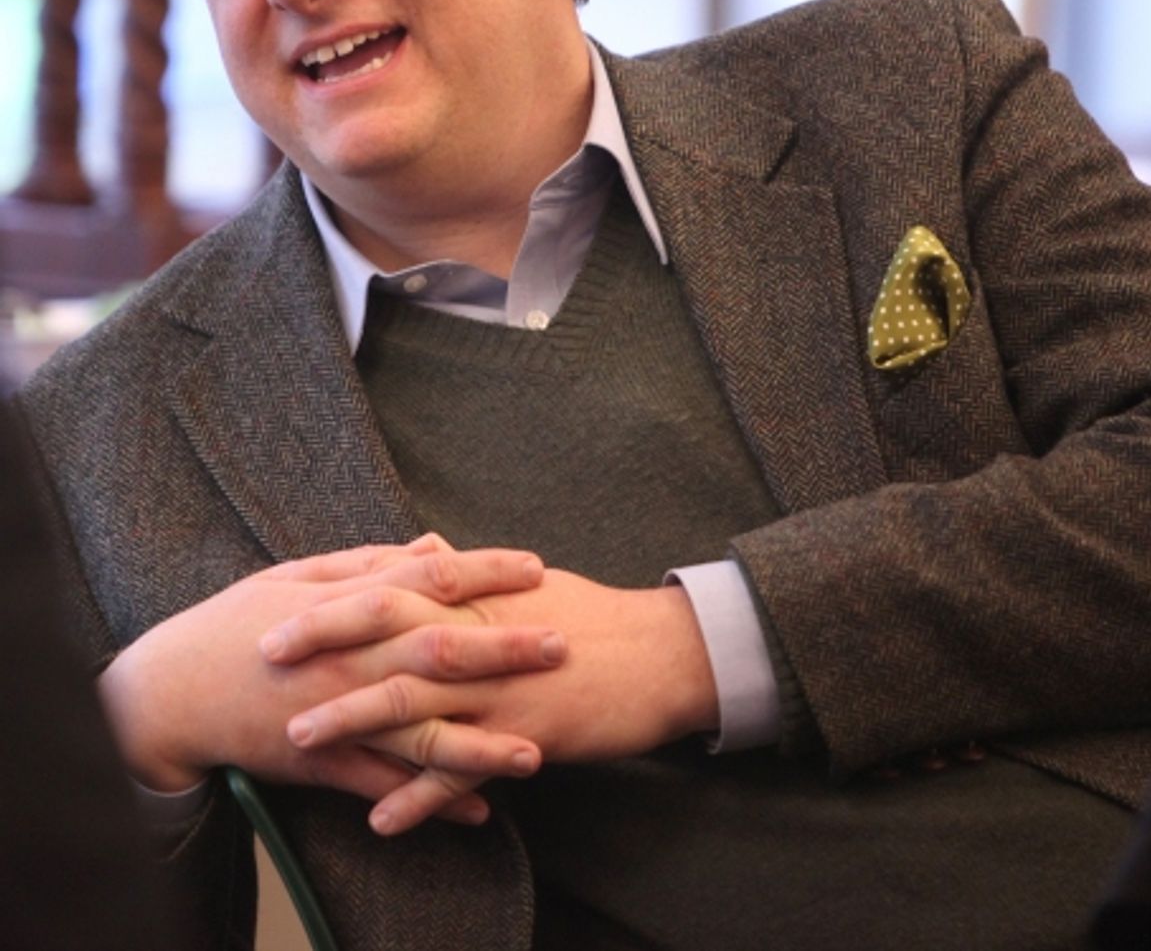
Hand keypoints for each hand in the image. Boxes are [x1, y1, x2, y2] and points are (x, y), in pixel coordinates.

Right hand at [99, 538, 564, 825]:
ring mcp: (340, 712)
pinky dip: (432, 801)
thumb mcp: (300, 575)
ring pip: (421, 730)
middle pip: (440, 647)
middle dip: (503, 648)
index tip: (535, 566)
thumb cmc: (239, 623)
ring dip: (481, 742)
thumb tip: (435, 545)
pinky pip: (387, 788)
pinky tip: (480, 812)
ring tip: (537, 752)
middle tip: (561, 645)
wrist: (173, 690)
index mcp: (349, 602)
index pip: (430, 577)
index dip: (485, 571)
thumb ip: (373, 562)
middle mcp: (351, 655)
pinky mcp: (324, 762)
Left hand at [263, 568, 719, 832]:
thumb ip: (469, 573)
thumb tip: (424, 552)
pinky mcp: (527, 733)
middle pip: (388, 638)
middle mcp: (480, 636)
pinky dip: (421, 797)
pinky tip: (381, 822)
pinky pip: (465, 771)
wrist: (663, 655)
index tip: (279, 608)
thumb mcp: (529, 586)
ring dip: (353, 723)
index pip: (391, 589)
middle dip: (324, 647)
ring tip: (298, 741)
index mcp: (476, 597)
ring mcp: (502, 686)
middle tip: (264, 659)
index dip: (332, 599)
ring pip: (415, 704)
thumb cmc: (596, 617)